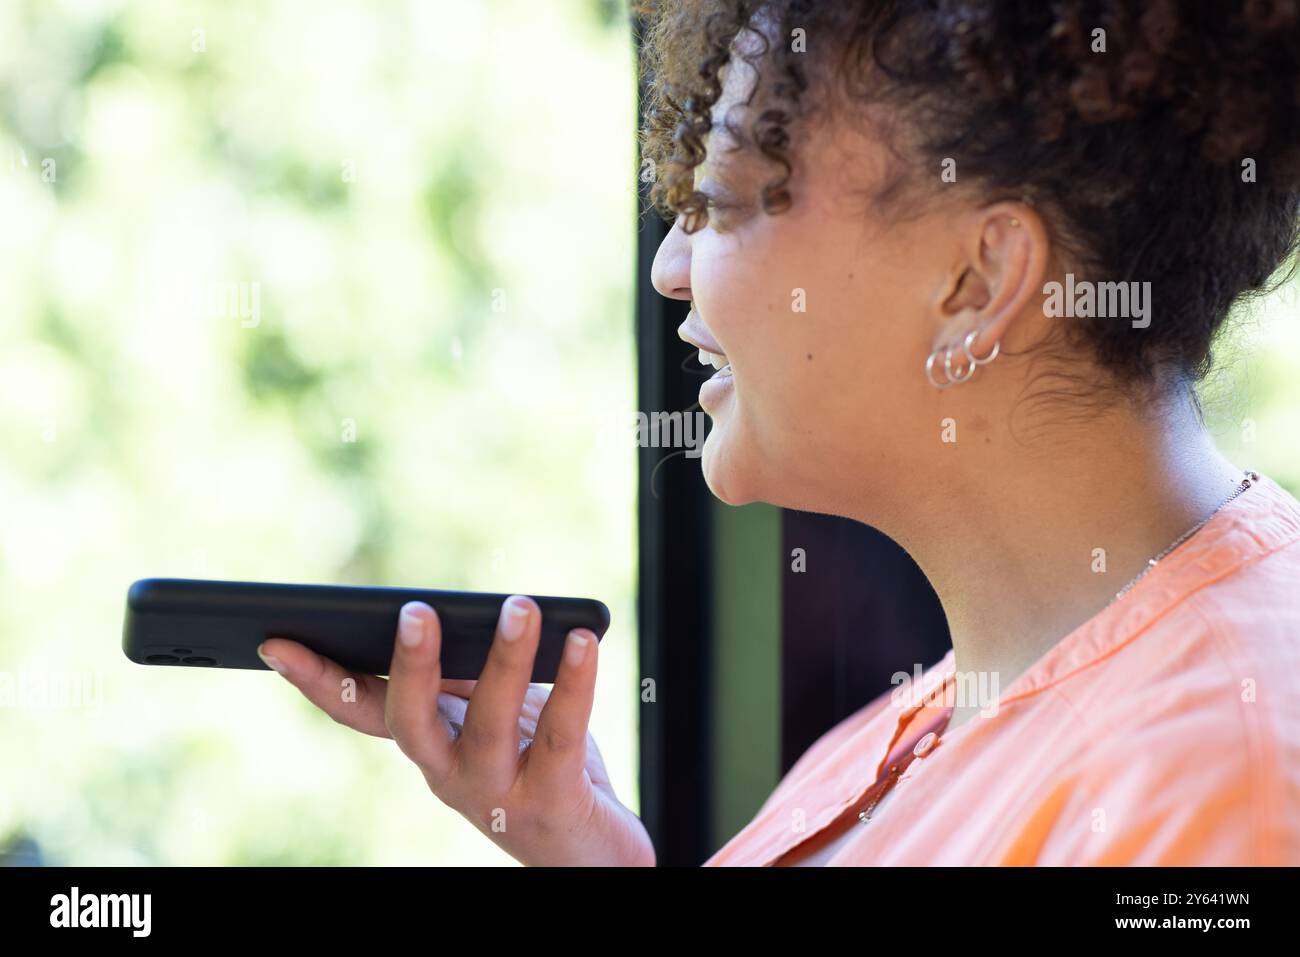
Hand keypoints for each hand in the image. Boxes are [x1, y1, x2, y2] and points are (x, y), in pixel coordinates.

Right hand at [258, 595, 654, 866]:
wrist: (590, 848)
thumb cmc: (539, 762)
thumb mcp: (493, 712)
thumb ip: (469, 671)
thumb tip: (453, 610)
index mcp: (429, 743)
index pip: (362, 711)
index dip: (319, 680)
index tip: (276, 640)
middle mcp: (448, 775)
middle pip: (412, 722)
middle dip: (410, 666)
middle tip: (415, 610)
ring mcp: (497, 793)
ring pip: (490, 724)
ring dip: (505, 660)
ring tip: (520, 606)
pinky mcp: (552, 801)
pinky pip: (562, 734)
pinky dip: (574, 682)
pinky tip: (583, 641)